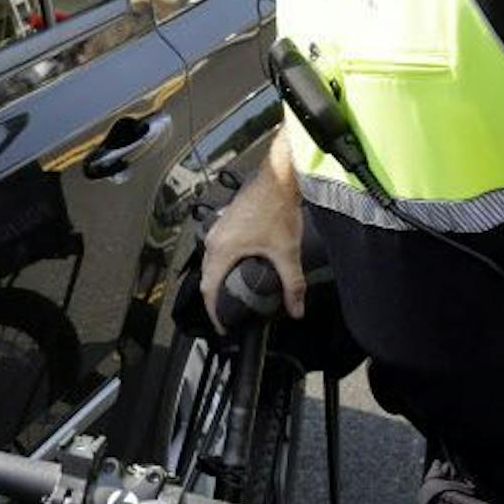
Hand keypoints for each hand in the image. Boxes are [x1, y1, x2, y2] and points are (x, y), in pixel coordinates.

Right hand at [198, 167, 306, 325]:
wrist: (278, 177)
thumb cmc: (277, 207)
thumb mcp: (286, 251)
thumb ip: (292, 284)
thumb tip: (296, 309)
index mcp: (221, 249)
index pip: (208, 289)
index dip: (214, 312)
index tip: (222, 326)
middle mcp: (214, 240)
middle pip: (206, 277)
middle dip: (215, 299)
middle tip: (228, 315)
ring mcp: (218, 229)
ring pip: (211, 263)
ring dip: (219, 280)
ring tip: (233, 295)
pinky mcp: (226, 222)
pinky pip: (218, 250)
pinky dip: (223, 265)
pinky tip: (240, 267)